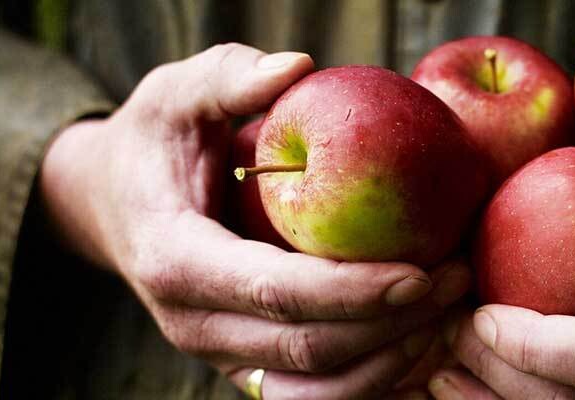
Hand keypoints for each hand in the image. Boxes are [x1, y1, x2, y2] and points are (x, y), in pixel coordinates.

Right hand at [39, 43, 470, 398]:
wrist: (114, 205)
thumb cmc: (155, 144)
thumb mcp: (175, 95)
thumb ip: (229, 77)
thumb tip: (297, 66)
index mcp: (176, 261)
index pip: (276, 292)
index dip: (354, 290)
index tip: (424, 272)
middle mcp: (195, 325)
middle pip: (309, 349)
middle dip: (394, 323)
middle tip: (461, 278)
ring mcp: (223, 355)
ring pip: (320, 388)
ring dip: (396, 358)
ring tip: (454, 309)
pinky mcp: (250, 365)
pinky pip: (320, 392)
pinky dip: (379, 374)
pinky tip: (426, 333)